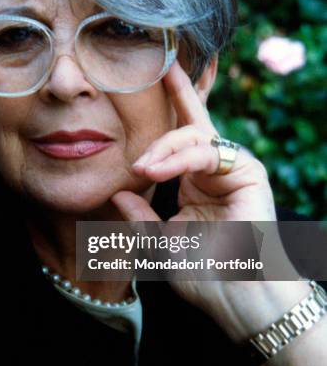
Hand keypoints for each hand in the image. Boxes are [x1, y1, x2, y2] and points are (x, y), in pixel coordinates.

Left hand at [111, 61, 299, 336]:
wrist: (238, 298)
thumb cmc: (205, 275)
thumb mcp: (161, 245)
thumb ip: (141, 218)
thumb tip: (118, 192)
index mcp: (193, 184)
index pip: (177, 142)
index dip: (167, 113)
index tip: (150, 84)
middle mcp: (212, 170)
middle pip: (193, 122)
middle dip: (178, 93)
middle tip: (161, 66)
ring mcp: (230, 168)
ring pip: (195, 136)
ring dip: (164, 147)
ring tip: (142, 166)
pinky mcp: (247, 172)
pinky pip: (206, 153)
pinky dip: (179, 158)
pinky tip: (155, 169)